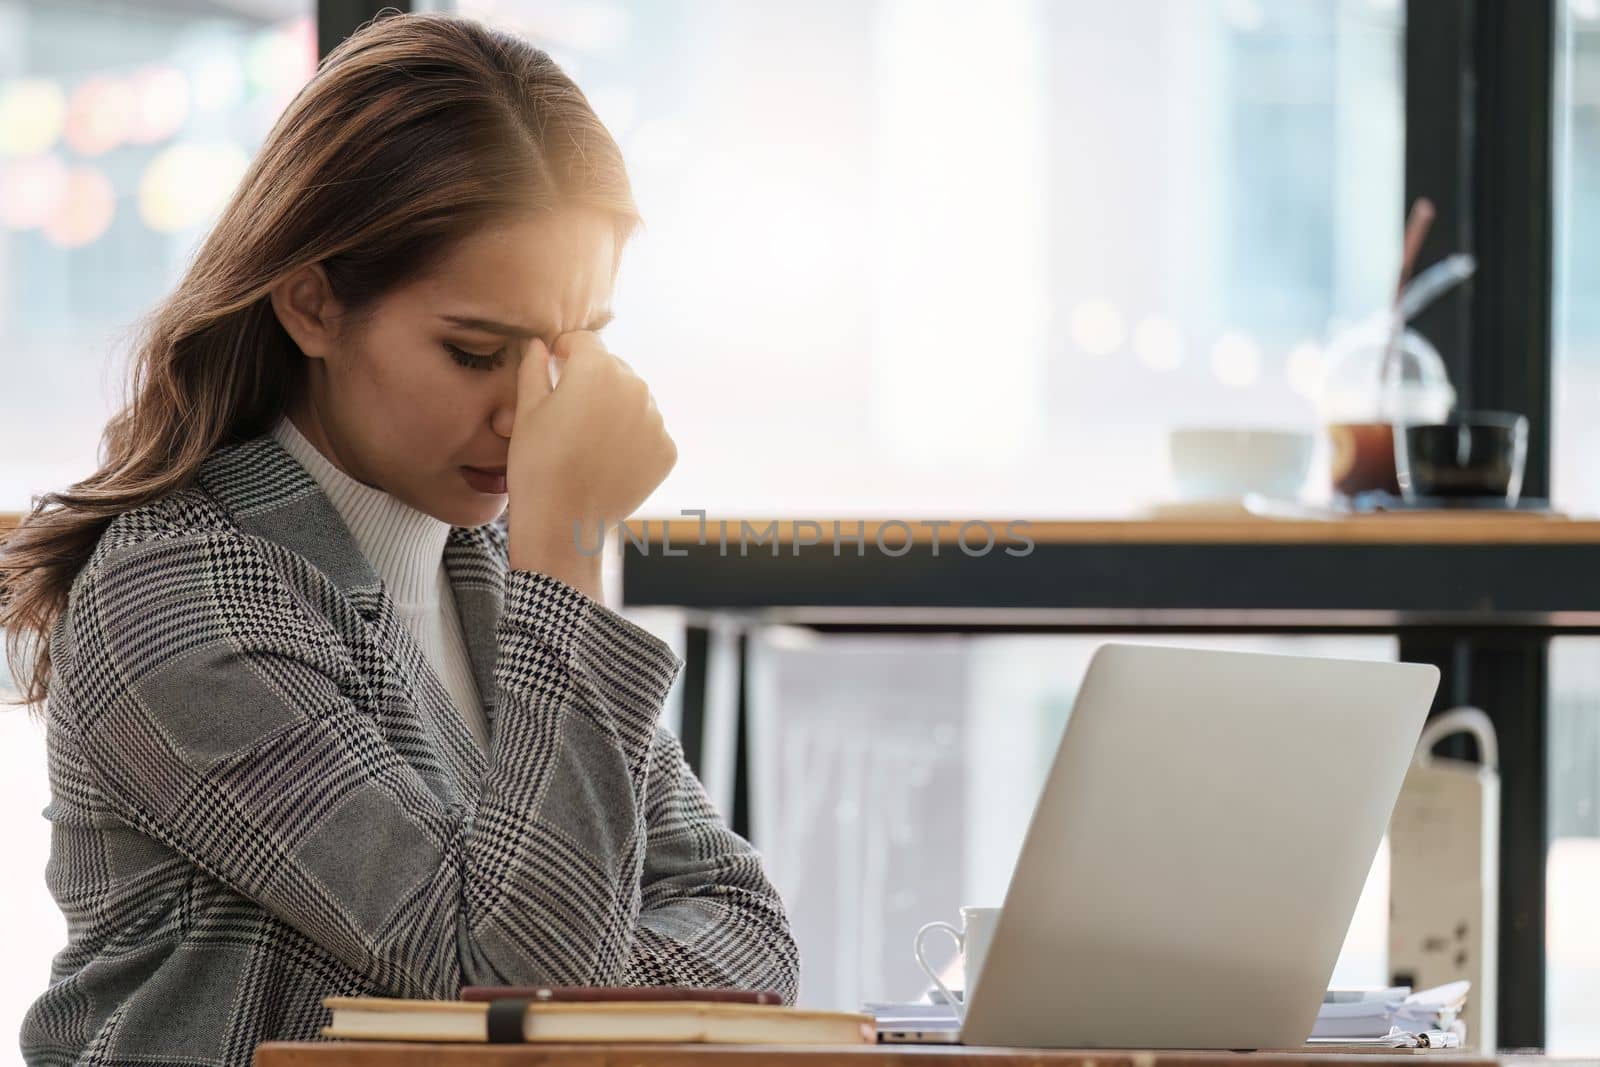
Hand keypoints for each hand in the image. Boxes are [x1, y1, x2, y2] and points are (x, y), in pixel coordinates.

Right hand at [505, 331, 676, 594]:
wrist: (564, 525)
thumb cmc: (537, 465)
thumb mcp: (526, 411)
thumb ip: (533, 368)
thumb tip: (539, 345)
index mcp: (598, 368)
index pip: (584, 342)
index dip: (564, 352)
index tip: (554, 366)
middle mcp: (636, 387)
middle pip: (612, 369)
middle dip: (592, 380)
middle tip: (568, 413)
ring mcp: (656, 420)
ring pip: (633, 400)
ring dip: (614, 409)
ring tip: (587, 440)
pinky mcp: (667, 450)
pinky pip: (647, 432)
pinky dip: (631, 439)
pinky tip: (607, 459)